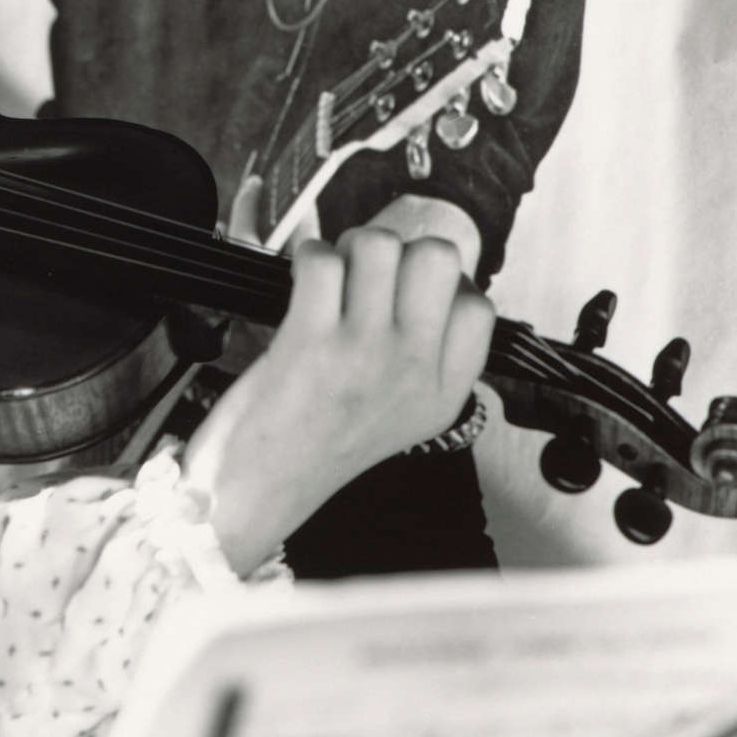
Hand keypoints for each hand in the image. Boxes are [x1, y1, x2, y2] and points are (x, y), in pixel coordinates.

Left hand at [184, 227, 494, 574]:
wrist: (258, 490)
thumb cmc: (317, 443)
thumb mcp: (399, 416)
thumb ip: (423, 358)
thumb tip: (416, 280)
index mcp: (442, 393)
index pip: (477, 306)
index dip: (443, 284)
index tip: (407, 295)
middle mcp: (413, 371)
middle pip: (437, 258)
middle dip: (398, 250)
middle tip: (364, 278)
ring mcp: (365, 353)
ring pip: (378, 246)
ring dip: (348, 249)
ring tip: (329, 280)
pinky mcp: (310, 341)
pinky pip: (322, 260)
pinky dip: (306, 258)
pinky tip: (299, 284)